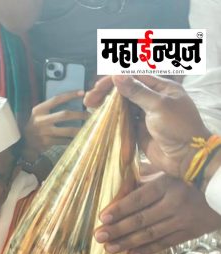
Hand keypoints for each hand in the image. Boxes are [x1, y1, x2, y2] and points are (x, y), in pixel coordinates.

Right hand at [23, 90, 88, 157]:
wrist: (24, 143)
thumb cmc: (35, 125)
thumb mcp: (39, 114)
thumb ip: (51, 109)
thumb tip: (73, 103)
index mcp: (39, 110)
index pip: (56, 99)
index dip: (70, 95)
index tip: (82, 92)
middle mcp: (41, 120)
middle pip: (65, 114)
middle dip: (80, 114)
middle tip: (90, 115)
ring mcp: (44, 132)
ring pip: (67, 130)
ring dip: (80, 129)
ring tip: (89, 128)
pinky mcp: (47, 143)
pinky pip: (64, 141)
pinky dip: (72, 140)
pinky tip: (79, 138)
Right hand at [84, 75, 210, 177]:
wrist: (186, 157)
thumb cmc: (178, 127)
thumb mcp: (159, 106)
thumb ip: (137, 91)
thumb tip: (117, 75)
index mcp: (162, 88)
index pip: (134, 77)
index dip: (115, 79)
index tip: (99, 86)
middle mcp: (152, 99)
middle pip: (125, 90)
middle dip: (106, 92)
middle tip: (89, 98)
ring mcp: (144, 114)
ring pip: (121, 105)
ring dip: (106, 104)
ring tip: (89, 106)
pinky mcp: (138, 129)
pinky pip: (121, 119)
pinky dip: (110, 117)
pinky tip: (98, 117)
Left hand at [95, 175, 220, 253]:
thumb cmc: (190, 178)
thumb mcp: (170, 172)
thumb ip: (146, 176)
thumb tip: (121, 181)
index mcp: (167, 184)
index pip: (138, 199)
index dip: (119, 209)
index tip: (101, 218)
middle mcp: (175, 202)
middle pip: (141, 219)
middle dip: (117, 230)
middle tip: (98, 236)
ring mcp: (184, 219)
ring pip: (151, 234)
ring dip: (128, 243)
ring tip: (109, 248)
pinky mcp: (192, 232)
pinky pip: (166, 243)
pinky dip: (148, 250)